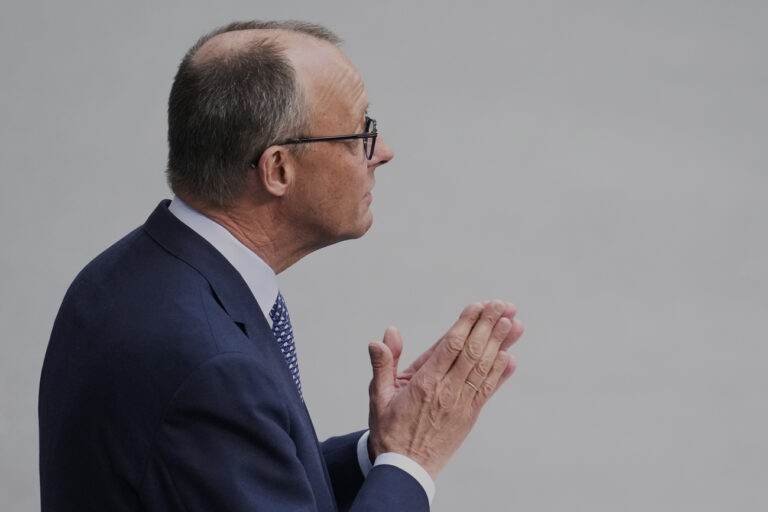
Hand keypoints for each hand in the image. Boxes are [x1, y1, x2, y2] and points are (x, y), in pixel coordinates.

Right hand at [367, 301, 523, 477]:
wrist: (405, 469)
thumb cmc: (389, 430)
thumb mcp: (378, 396)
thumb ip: (383, 364)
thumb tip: (383, 337)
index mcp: (425, 383)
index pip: (450, 346)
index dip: (467, 324)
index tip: (478, 306)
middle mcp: (447, 391)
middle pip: (473, 352)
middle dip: (489, 326)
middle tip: (503, 305)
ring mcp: (461, 404)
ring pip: (484, 368)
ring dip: (500, 343)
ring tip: (513, 322)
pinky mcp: (470, 415)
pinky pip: (488, 390)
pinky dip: (500, 373)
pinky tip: (510, 357)